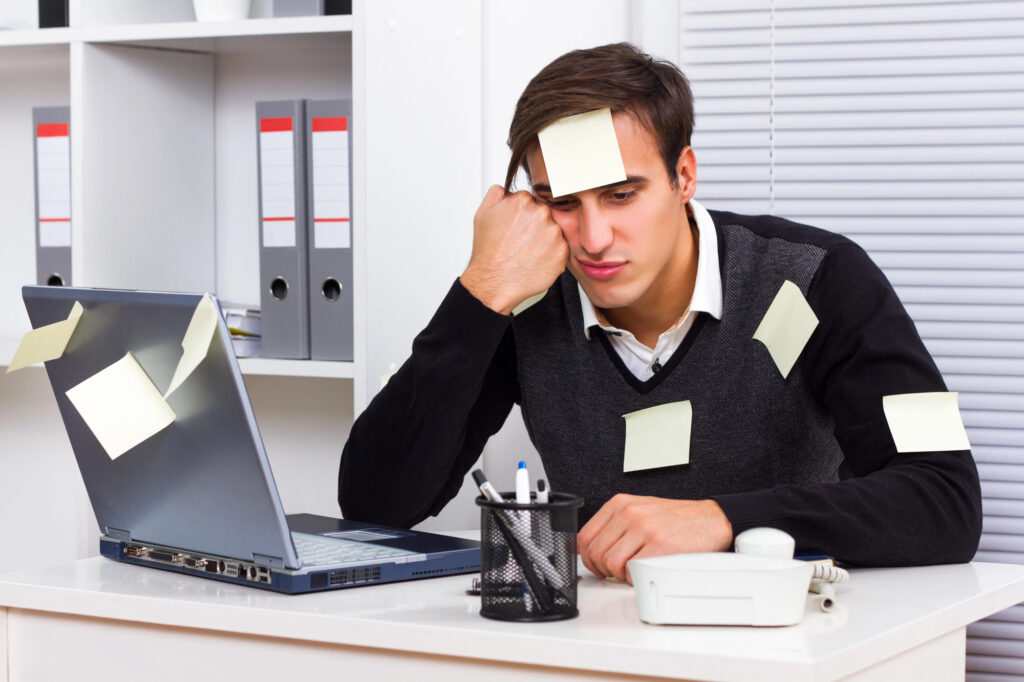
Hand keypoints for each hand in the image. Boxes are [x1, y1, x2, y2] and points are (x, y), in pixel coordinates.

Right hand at [460, 185, 568, 314]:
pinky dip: (551, 256)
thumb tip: (505, 190)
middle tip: (522, 242)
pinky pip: (560, 250)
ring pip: (554, 232)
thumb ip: (496, 195)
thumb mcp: (482, 215)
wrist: (493, 282)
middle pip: (545, 215)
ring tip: (527, 253)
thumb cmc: (488, 253)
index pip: (532, 201)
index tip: (518, 227)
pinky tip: (535, 261)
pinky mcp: (562, 252)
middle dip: (536, 227)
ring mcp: (554, 233)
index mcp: (523, 201)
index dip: (524, 215)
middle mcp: (541, 213)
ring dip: (545, 241)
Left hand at [577, 494, 732, 583]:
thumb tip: (592, 548)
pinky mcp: (659, 546)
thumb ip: (615, 525)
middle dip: (604, 569)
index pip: (586, 536)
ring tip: (634, 570)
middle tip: (617, 572)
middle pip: (596, 552)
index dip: (587, 558)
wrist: (710, 520)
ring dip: (620, 574)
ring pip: (611, 563)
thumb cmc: (675, 519)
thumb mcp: (639, 510)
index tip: (596, 566)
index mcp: (621, 504)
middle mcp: (630, 513)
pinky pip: (633, 572)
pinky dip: (636, 579)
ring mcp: (644, 529)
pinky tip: (647, 571)